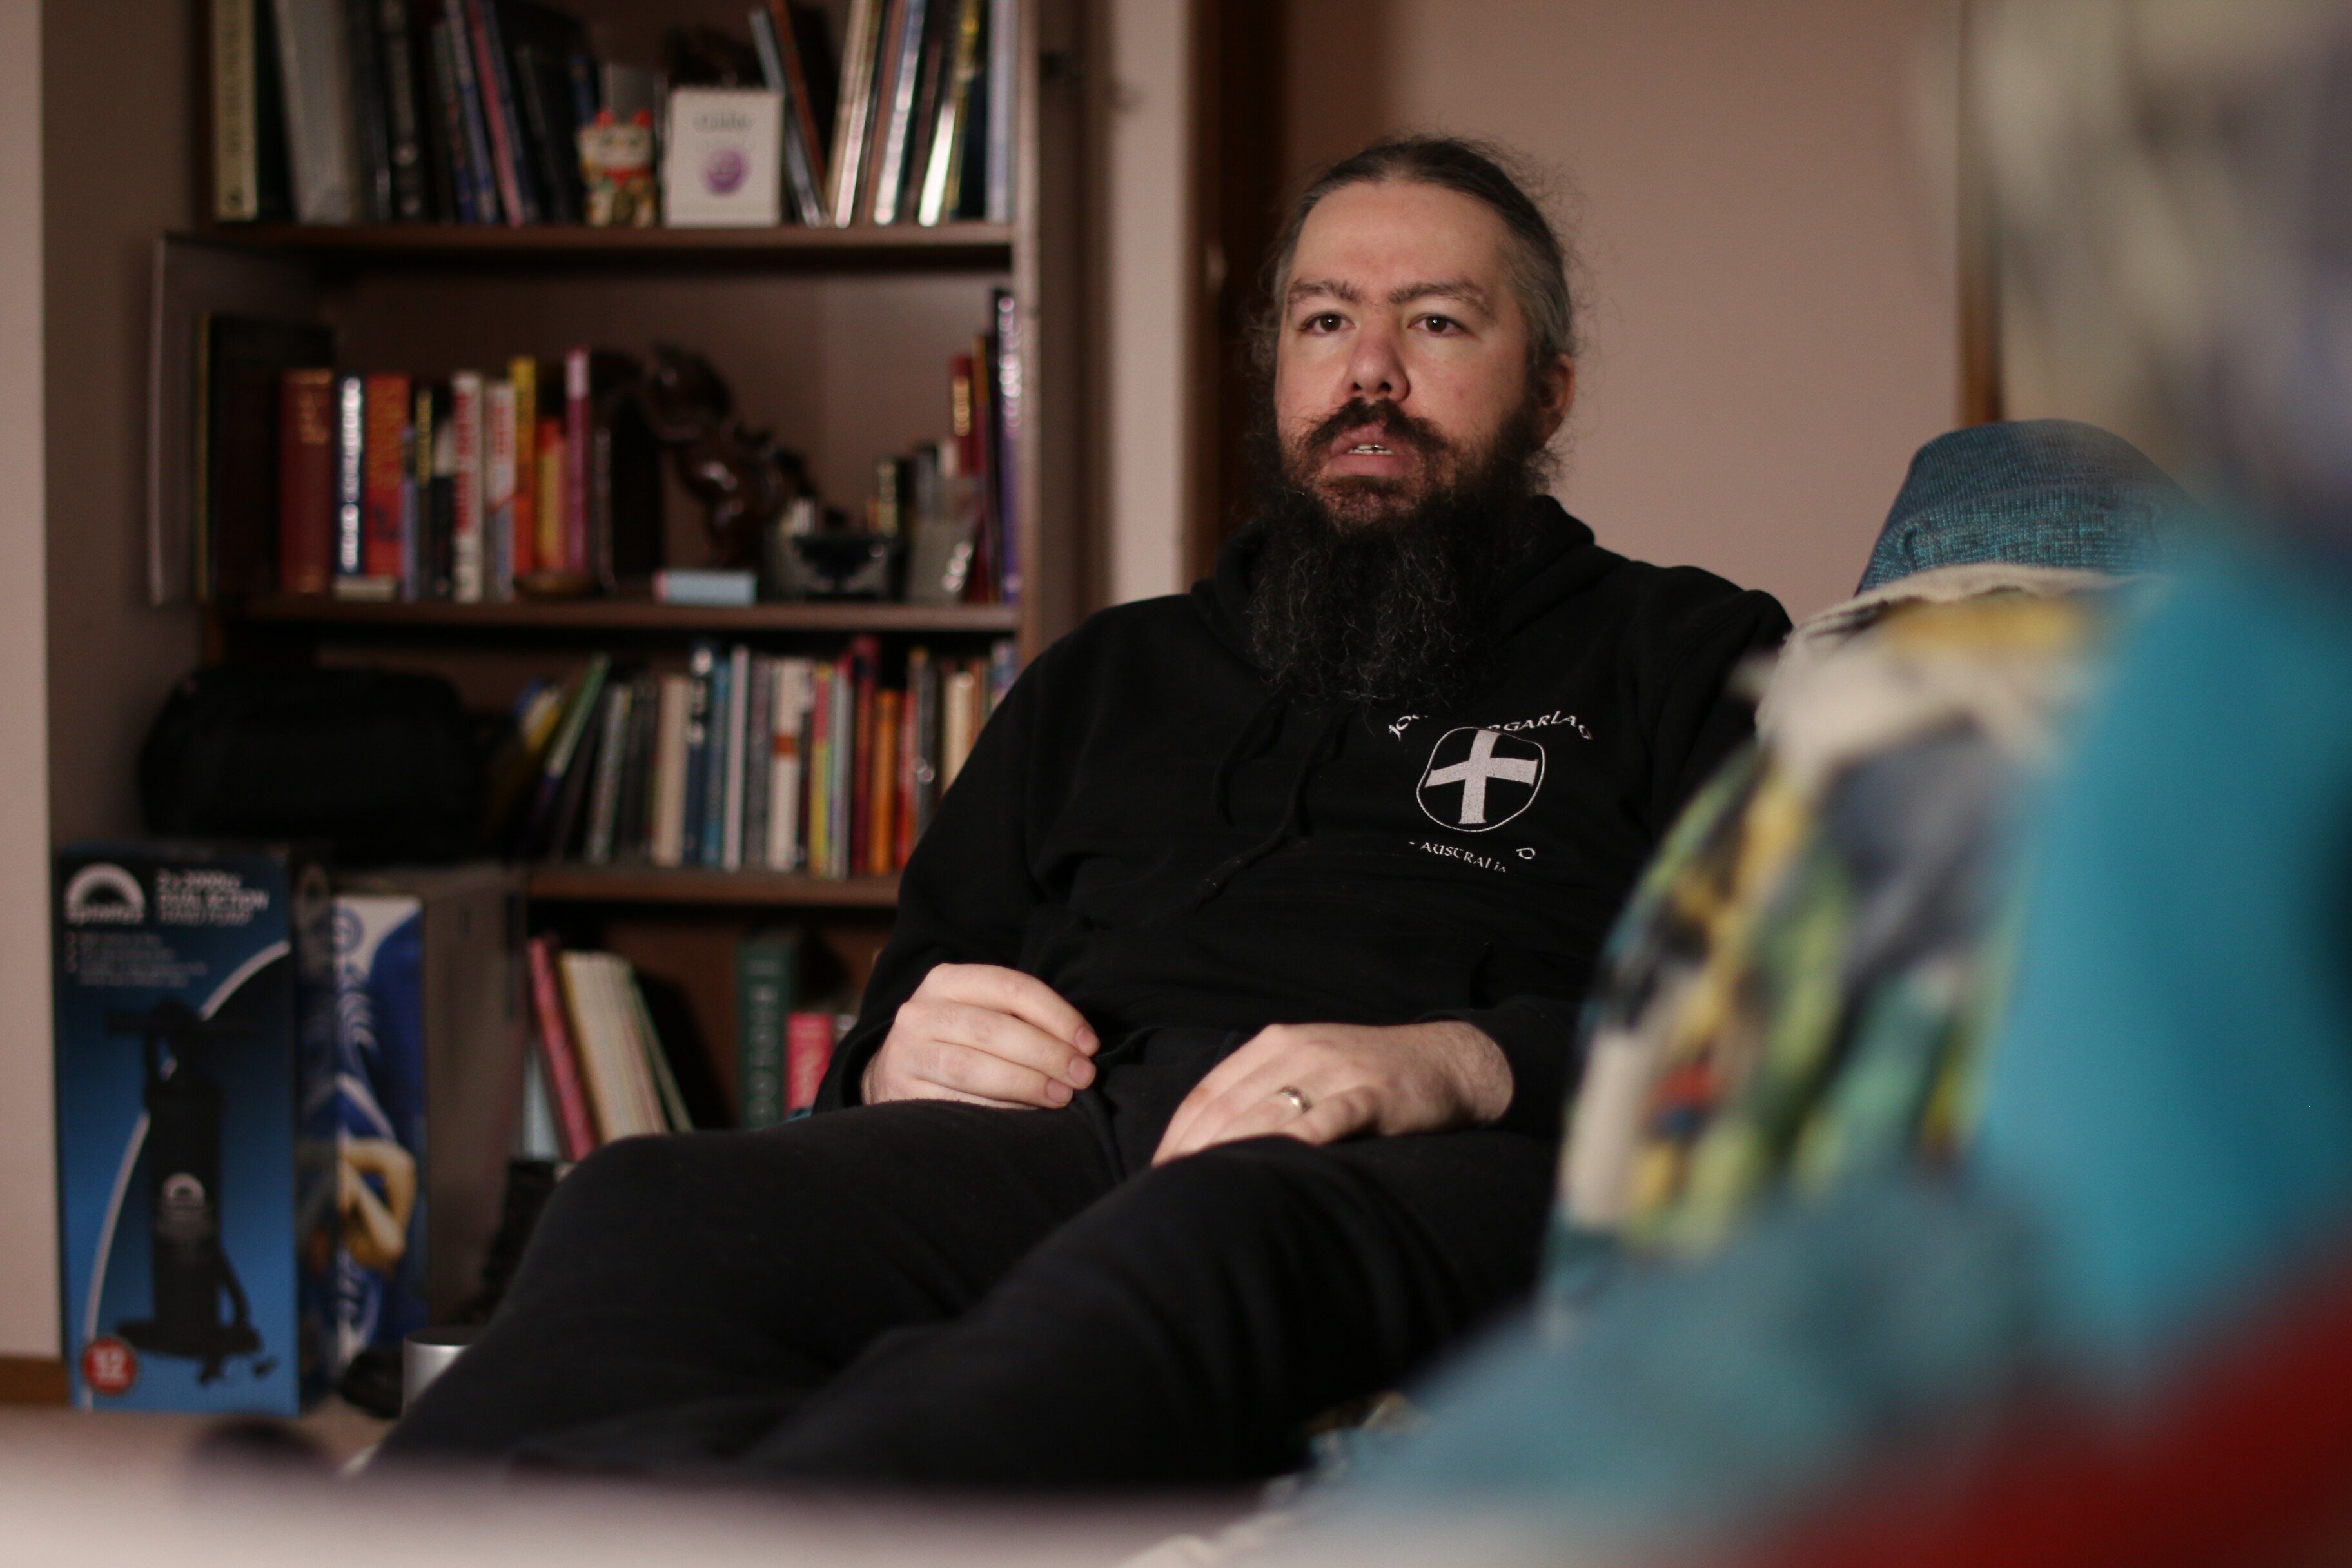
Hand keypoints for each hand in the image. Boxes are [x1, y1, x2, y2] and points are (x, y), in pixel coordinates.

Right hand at [862, 962, 1099, 1108]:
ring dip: (1026, 1083)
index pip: (1011, 988)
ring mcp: (907, 1052)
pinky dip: (999, 1110)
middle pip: (994, 1029)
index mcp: (947, 980)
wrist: (892, 1072)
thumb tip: (1081, 1048)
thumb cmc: (957, 1041)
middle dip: (1047, 1053)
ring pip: (973, 1067)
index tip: (1089, 1044)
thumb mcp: (980, 1012)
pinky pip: (958, 1102)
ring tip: (1062, 1096)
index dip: (1057, 1015)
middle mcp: (921, 1011)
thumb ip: (1021, 1018)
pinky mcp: (901, 1091)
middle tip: (1083, 1075)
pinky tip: (1028, 1115)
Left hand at [1152, 1019, 1511, 1164]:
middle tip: (1171, 1190)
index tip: (1157, 1170)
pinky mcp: (1372, 1092)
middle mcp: (1298, 1049)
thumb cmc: (1368, 1076)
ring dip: (1231, 1151)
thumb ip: (1265, 1092)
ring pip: (1268, 1110)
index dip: (1179, 1132)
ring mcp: (1336, 1068)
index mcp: (1274, 1043)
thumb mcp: (1309, 1068)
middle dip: (1194, 1149)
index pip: (1209, 1089)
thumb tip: (1210, 1142)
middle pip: (1229, 1103)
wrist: (1445, 1061)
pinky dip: (1296, 1140)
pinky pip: (1326, 1116)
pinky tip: (1274, 1166)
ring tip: (1207, 1189)